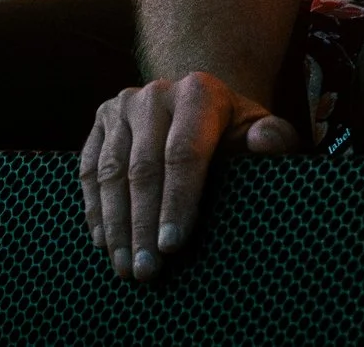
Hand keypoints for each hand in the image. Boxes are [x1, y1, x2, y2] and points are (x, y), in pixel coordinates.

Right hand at [79, 71, 299, 280]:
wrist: (197, 105)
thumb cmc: (235, 129)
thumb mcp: (259, 130)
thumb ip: (273, 138)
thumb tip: (265, 142)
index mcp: (198, 92)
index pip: (184, 154)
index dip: (177, 202)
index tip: (173, 245)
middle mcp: (155, 93)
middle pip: (143, 167)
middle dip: (143, 225)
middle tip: (147, 271)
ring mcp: (122, 105)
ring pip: (111, 172)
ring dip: (116, 225)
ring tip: (125, 267)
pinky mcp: (100, 120)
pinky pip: (90, 170)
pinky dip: (95, 209)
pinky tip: (104, 242)